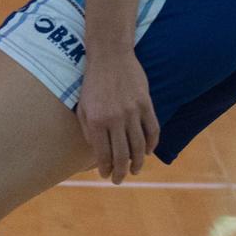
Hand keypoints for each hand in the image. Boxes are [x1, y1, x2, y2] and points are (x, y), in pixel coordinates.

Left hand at [76, 52, 158, 184]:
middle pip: (122, 154)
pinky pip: (152, 130)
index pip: (103, 153)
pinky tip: (148, 152)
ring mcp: (132, 112)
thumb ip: (89, 130)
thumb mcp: (83, 107)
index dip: (105, 168)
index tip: (105, 175)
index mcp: (96, 120)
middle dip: (121, 172)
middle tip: (120, 180)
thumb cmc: (92, 83)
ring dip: (138, 162)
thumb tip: (98, 152)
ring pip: (139, 146)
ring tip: (135, 170)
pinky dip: (151, 144)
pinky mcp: (146, 104)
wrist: (110, 56)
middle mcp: (115, 119)